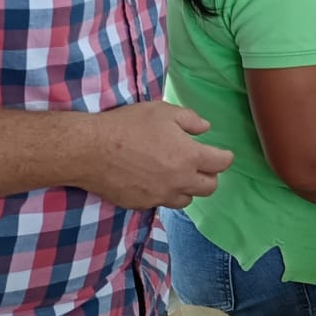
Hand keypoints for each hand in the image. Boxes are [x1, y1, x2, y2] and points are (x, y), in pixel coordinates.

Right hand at [77, 102, 233, 210]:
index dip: (225, 157)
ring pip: (187, 200)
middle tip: (200, 165)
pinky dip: (164, 194)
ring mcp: (161, 196)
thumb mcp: (163, 111)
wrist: (90, 150)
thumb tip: (205, 128)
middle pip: (209, 187)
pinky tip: (154, 181)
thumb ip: (190, 119)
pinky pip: (162, 203)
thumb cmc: (128, 126)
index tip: (222, 154)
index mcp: (190, 156)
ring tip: (177, 174)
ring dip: (188, 188)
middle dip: (209, 176)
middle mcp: (180, 181)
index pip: (222, 163)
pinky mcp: (142, 204)